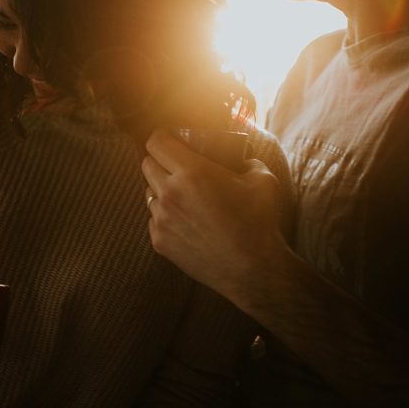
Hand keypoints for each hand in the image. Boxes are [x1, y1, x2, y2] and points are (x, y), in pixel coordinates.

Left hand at [142, 129, 286, 299]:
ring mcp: (161, 219)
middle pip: (146, 164)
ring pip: (148, 192)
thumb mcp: (262, 180)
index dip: (164, 137)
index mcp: (192, 172)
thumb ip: (247, 161)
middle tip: (178, 166)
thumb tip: (240, 157)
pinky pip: (153, 218)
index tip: (173, 140)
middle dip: (160, 161)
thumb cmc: (259, 223)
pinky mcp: (159, 241)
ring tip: (183, 196)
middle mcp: (170, 193)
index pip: (156, 141)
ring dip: (161, 189)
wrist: (252, 270)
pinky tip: (186, 221)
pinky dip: (164, 216)